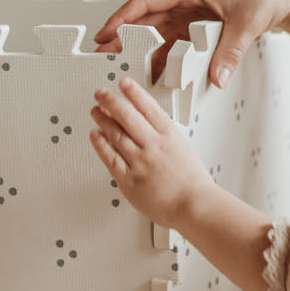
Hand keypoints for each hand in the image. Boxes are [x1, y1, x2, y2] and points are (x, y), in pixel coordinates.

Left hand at [89, 77, 216, 229]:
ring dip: (102, 119)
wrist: (194, 206)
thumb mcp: (184, 151)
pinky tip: (95, 135)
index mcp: (170, 136)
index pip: (148, 106)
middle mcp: (153, 145)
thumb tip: (152, 133)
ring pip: (115, 134)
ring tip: (95, 111)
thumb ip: (166, 141)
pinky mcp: (129, 179)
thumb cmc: (194, 184)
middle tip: (101, 94)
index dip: (134, 92)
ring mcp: (140, 161)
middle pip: (127, 116)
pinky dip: (100, 144)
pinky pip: (110, 158)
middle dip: (111, 101)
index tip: (124, 84)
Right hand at [92, 0, 289, 86]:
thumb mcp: (248, 24)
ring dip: (140, 50)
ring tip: (122, 70)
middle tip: (101, 58)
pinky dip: (164, 57)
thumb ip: (230, 53)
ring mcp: (191, 12)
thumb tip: (216, 79)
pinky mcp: (199, 25)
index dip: (121, 19)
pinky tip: (155, 75)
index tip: (102, 35)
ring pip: (157, 32)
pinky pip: (175, 42)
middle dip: (121, 38)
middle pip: (145, 19)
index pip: (146, 2)